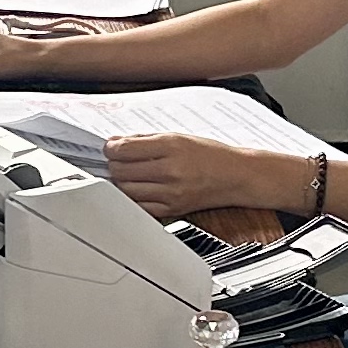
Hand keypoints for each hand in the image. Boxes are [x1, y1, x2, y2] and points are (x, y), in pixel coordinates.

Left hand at [100, 134, 297, 219]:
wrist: (237, 176)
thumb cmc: (211, 155)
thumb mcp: (179, 137)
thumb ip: (145, 139)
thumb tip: (116, 142)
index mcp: (172, 147)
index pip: (125, 149)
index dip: (111, 148)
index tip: (111, 147)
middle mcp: (171, 171)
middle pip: (121, 170)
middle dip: (114, 164)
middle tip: (118, 159)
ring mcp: (171, 194)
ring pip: (126, 190)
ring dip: (121, 181)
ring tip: (128, 173)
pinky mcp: (172, 210)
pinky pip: (139, 206)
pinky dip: (132, 197)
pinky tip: (137, 188)